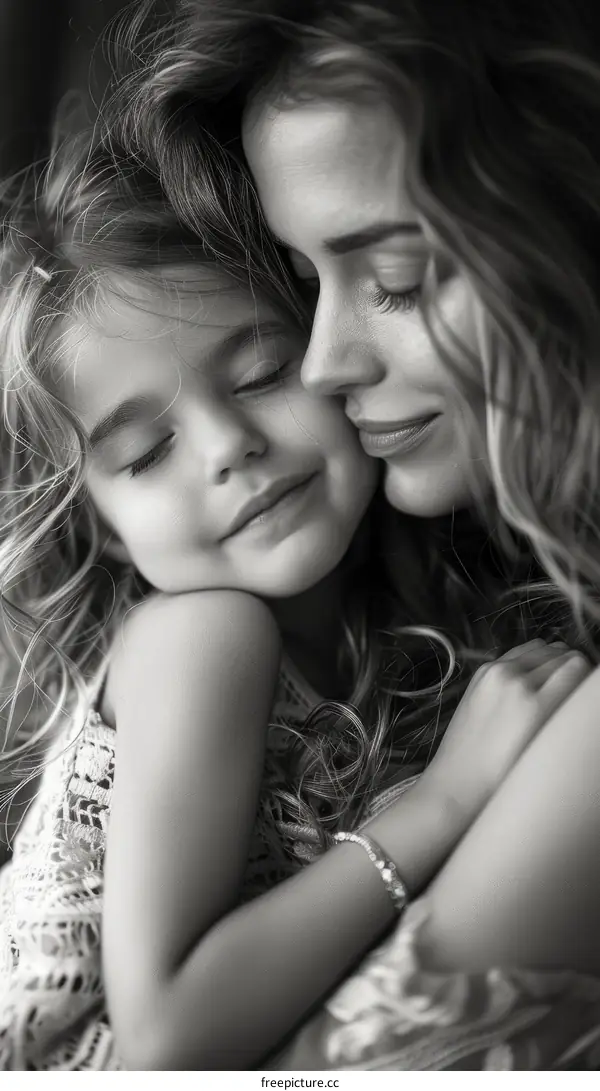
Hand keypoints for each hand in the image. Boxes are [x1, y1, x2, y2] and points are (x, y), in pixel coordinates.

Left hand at [422, 638, 590, 826]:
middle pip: (561, 654)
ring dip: (552, 659)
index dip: (586, 676)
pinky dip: (531, 658)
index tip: (585, 689)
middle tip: (571, 688)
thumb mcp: (543, 747)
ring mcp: (495, 673)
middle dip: (572, 667)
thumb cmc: (504, 775)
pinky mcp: (483, 672)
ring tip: (552, 682)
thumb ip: (562, 710)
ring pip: (542, 647)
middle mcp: (515, 682)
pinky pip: (520, 651)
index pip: (578, 666)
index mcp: (535, 706)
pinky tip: (531, 679)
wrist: (459, 781)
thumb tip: (577, 682)